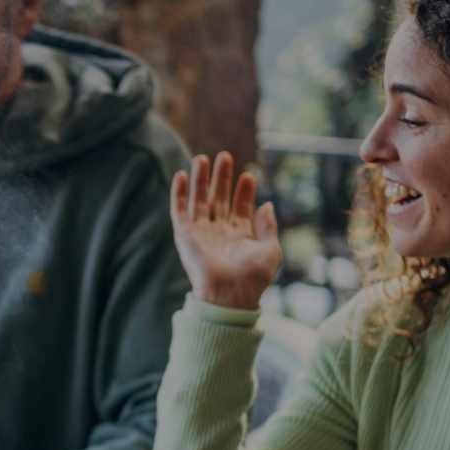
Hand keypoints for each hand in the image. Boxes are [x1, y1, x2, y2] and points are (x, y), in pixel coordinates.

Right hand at [171, 152, 282, 310]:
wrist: (229, 292)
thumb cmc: (253, 276)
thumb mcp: (271, 250)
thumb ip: (268, 226)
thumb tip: (267, 205)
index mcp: (239, 237)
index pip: (241, 208)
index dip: (244, 192)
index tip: (248, 176)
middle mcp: (219, 233)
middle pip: (219, 199)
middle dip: (222, 179)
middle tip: (225, 157)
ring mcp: (201, 233)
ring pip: (199, 200)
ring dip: (201, 180)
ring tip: (203, 158)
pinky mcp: (184, 235)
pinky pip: (179, 210)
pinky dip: (178, 193)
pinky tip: (181, 176)